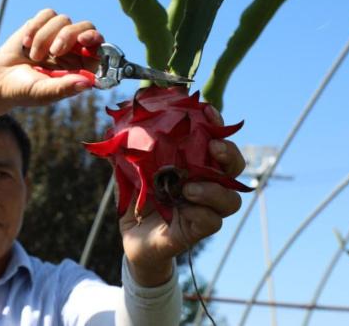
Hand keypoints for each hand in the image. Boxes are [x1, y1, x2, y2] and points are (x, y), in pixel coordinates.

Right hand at [0, 9, 103, 116]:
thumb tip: (87, 83)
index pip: (100, 48)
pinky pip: (48, 14)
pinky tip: (26, 44)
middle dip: (69, 35)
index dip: (97, 41)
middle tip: (55, 51)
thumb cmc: (25, 91)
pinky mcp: (43, 24)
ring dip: (45, 38)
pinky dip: (35, 28)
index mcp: (81, 67)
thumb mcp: (44, 92)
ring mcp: (59, 35)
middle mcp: (74, 50)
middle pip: (86, 27)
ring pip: (64, 20)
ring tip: (34, 57)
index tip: (84, 41)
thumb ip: (64, 88)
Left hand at [120, 106, 245, 286]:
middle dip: (229, 153)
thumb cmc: (137, 200)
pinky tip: (185, 205)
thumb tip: (114, 128)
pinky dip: (202, 212)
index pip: (214, 141)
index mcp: (193, 165)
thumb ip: (126, 153)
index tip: (208, 111)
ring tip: (189, 188)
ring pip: (231, 198)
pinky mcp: (197, 230)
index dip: (216, 125)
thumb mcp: (128, 173)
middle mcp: (205, 185)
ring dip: (214, 189)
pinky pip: (213, 221)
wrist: (132, 238)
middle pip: (234, 167)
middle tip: (214, 146)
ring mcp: (205, 208)